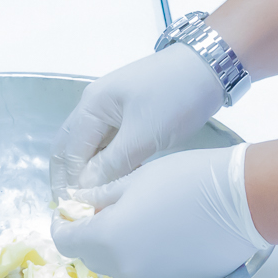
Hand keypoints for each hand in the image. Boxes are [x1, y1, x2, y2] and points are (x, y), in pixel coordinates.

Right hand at [51, 44, 223, 191]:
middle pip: (72, 147)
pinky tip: (119, 181)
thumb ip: (112, 163)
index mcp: (92, 106)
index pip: (69, 152)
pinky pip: (111, 143)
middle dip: (71, 177)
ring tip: (99, 200)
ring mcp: (112, 109)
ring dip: (92, 171)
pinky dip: (110, 162)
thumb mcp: (144, 134)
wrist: (209, 66)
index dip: (69, 182)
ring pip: (93, 147)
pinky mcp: (131, 114)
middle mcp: (95, 106)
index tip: (75, 211)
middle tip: (79, 208)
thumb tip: (84, 188)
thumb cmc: (175, 97)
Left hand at [52, 144, 268, 277]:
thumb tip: (81, 204)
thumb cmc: (186, 180)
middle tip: (104, 213)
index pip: (67, 241)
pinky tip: (164, 238)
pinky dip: (145, 260)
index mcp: (108, 239)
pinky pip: (146, 275)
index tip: (69, 214)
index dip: (64, 226)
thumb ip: (101, 197)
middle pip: (91, 258)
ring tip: (139, 222)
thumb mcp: (135, 179)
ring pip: (119, 268)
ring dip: (119, 249)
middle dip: (91, 237)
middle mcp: (124, 269)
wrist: (241, 202)